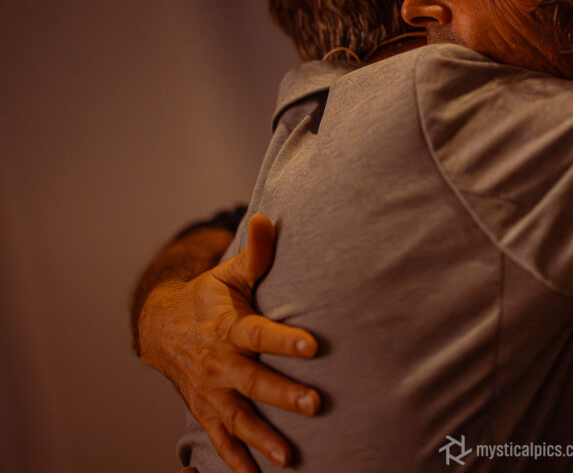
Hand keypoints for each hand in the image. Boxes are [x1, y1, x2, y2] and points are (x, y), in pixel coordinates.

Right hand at [140, 215, 319, 472]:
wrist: (161, 328)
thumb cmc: (208, 298)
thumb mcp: (229, 274)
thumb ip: (256, 253)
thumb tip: (269, 219)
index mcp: (230, 327)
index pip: (260, 333)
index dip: (285, 339)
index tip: (313, 346)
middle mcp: (220, 363)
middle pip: (254, 380)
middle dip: (283, 394)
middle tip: (315, 404)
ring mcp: (212, 391)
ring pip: (238, 418)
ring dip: (262, 438)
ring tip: (289, 457)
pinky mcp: (206, 410)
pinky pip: (220, 439)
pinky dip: (235, 460)